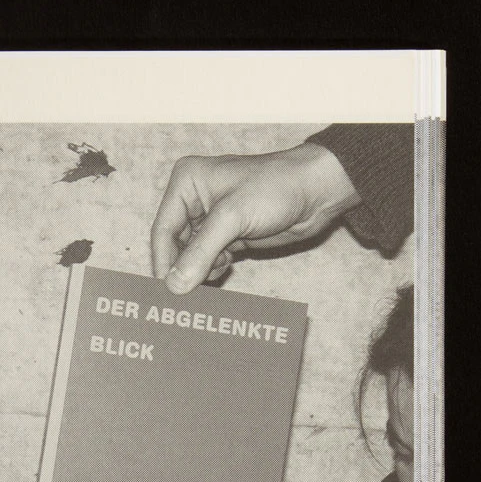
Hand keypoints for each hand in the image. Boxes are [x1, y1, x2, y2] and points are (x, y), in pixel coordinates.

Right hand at [151, 142, 361, 294]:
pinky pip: (210, 260)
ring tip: (208, 281)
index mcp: (188, 183)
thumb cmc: (277, 188)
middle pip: (175, 245)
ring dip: (199, 272)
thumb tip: (174, 285)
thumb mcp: (233, 217)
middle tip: (182, 298)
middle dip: (181, 269)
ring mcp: (212, 220)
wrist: (317, 192)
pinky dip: (213, 270)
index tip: (166, 291)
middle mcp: (195, 199)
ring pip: (192, 256)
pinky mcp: (229, 236)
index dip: (163, 261)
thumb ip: (201, 252)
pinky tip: (225, 269)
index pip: (163, 229)